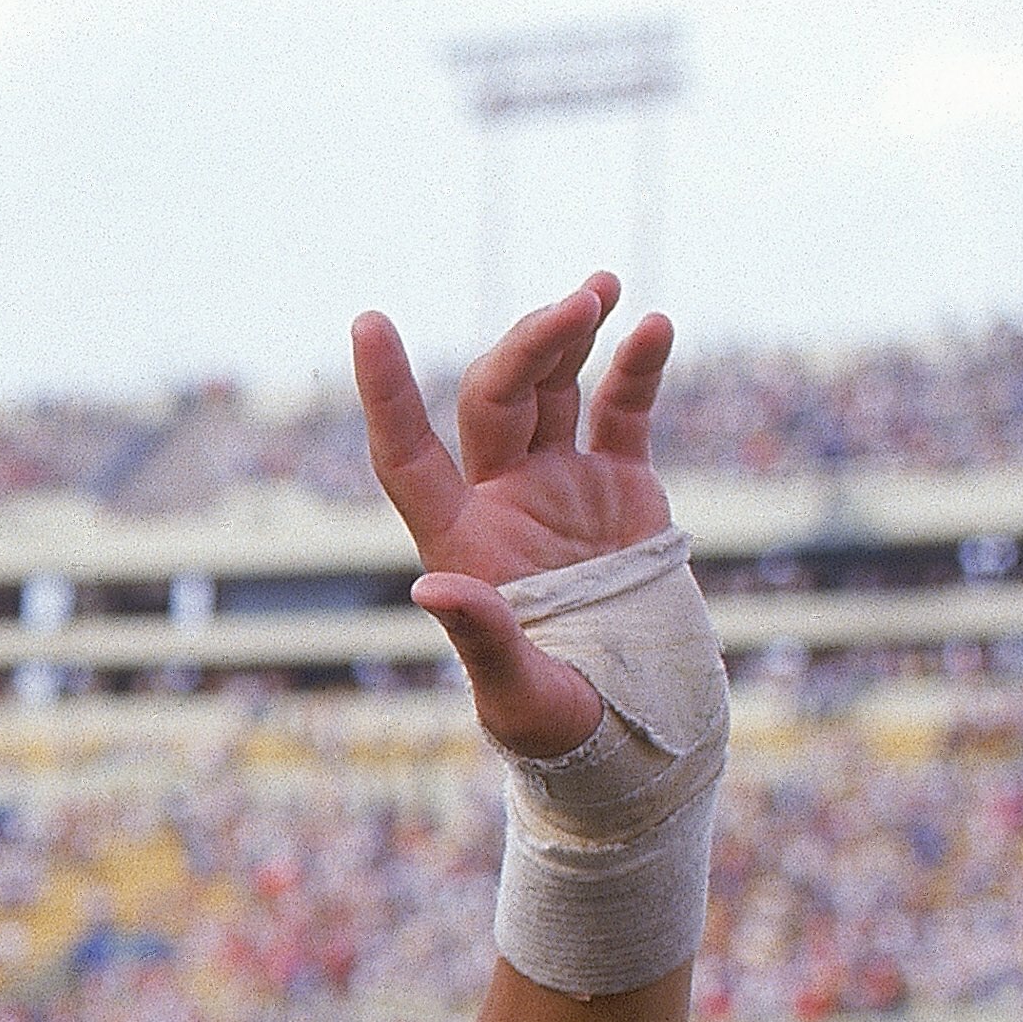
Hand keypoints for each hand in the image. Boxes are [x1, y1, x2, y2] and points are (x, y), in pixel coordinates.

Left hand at [351, 276, 677, 758]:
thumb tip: (431, 588)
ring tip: (602, 289)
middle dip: (531, 345)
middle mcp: (500, 504)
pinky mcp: (617, 489)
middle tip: (581, 303)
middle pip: (496, 400)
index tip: (369, 322)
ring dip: (570, 335)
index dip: (386, 392)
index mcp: (462, 545)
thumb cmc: (560, 732)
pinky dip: (637, 368)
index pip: (406, 455)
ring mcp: (558, 489)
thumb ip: (482, 639)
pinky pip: (621, 413)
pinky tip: (653, 327)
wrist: (633, 731)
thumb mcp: (521, 697)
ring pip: (551, 390)